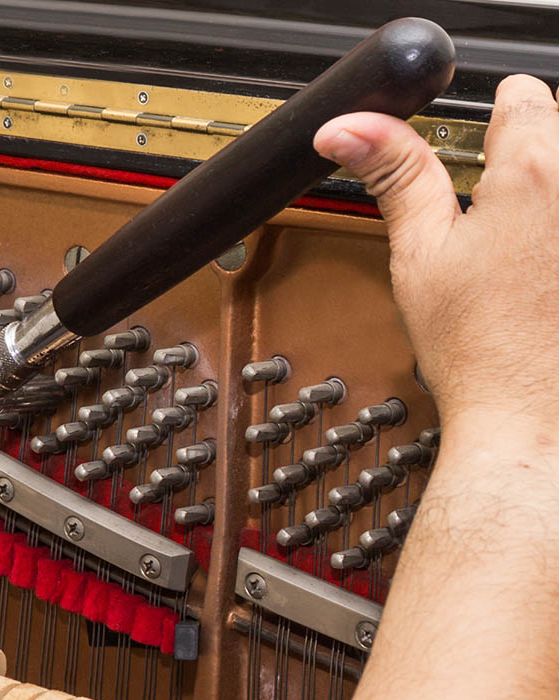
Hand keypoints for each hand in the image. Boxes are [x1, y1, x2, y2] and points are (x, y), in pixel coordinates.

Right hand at [314, 75, 558, 438]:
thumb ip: (393, 174)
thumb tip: (350, 128)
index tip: (476, 171)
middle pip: (558, 127)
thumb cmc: (477, 351)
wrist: (527, 416)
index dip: (486, 132)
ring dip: (551, 200)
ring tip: (526, 257)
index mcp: (534, 170)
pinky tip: (546, 277)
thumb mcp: (419, 254)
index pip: (518, 95)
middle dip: (526, 164)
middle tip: (496, 229)